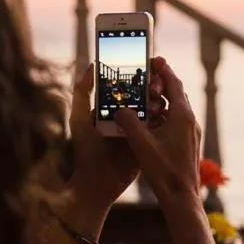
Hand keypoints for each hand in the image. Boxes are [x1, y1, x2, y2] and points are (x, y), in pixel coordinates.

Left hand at [66, 65, 164, 212]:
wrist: (96, 183)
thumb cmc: (85, 151)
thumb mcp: (79, 118)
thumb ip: (82, 91)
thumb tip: (93, 65)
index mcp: (112, 106)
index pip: (128, 82)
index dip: (141, 69)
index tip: (151, 60)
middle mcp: (127, 115)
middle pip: (145, 92)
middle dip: (154, 83)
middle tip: (154, 84)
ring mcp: (139, 129)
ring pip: (155, 107)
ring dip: (158, 100)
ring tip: (155, 100)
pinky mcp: (149, 142)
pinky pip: (160, 127)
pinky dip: (163, 119)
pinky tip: (162, 114)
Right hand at [116, 57, 202, 212]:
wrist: (182, 198)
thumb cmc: (164, 171)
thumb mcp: (140, 143)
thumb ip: (128, 121)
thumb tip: (119, 109)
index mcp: (182, 115)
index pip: (173, 82)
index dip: (162, 69)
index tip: (153, 59)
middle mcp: (190, 121)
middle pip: (176, 93)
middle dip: (160, 83)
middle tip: (145, 79)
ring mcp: (191, 133)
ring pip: (176, 108)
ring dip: (161, 101)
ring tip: (145, 100)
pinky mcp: (188, 144)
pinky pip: (176, 122)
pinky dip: (164, 116)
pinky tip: (151, 124)